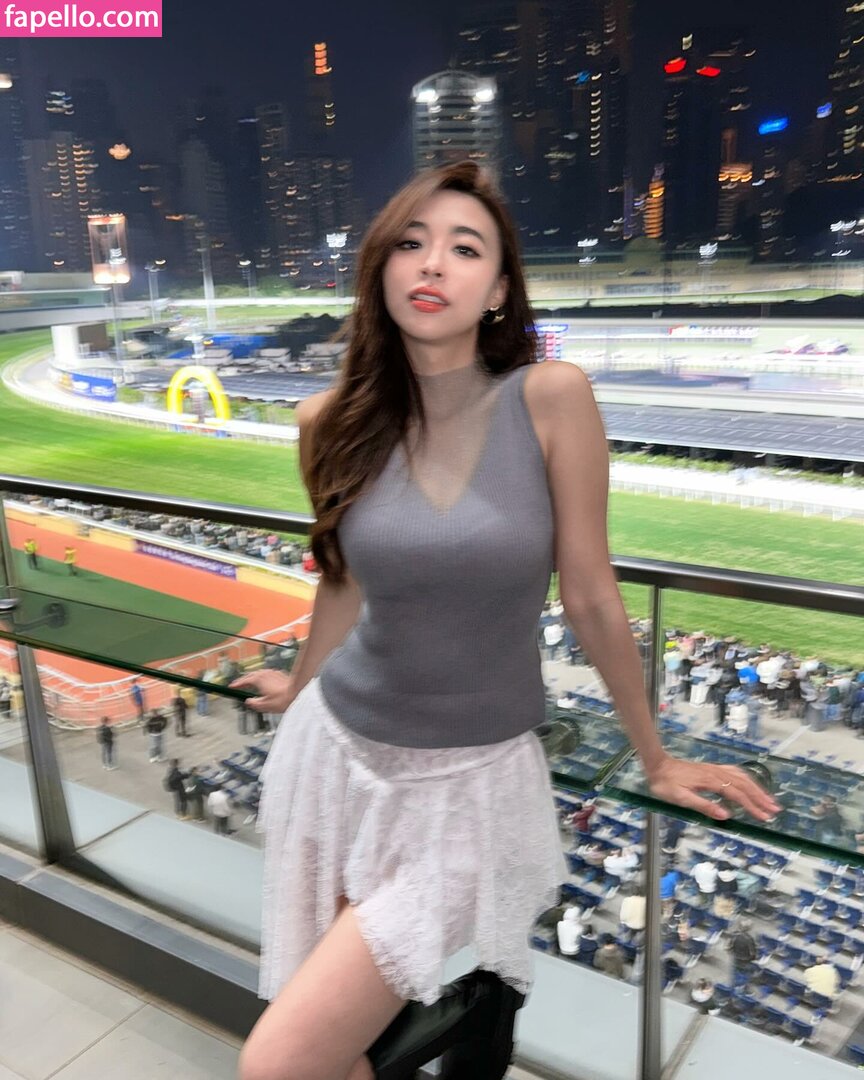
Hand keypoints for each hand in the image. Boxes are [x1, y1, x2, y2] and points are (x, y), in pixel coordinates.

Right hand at [229, 670, 295, 713]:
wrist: (299, 693)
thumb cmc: (285, 699)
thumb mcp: (264, 706)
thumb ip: (253, 703)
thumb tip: (249, 701)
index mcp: (259, 679)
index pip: (244, 681)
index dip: (237, 684)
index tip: (231, 686)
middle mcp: (265, 673)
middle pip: (250, 675)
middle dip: (243, 680)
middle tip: (238, 684)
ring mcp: (273, 673)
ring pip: (259, 673)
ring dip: (252, 678)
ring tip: (249, 683)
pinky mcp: (280, 674)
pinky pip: (266, 674)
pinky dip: (261, 677)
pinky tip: (264, 683)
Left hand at [646, 753, 780, 822]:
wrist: (657, 766)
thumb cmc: (666, 784)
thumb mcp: (681, 798)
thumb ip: (704, 806)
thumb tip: (726, 815)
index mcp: (711, 781)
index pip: (737, 796)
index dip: (752, 807)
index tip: (764, 817)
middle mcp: (716, 773)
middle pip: (744, 785)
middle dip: (761, 798)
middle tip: (775, 811)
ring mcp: (715, 769)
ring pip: (742, 777)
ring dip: (757, 788)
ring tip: (769, 800)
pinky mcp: (712, 769)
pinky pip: (735, 772)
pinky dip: (747, 779)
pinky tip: (750, 783)